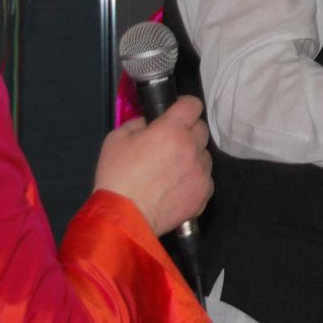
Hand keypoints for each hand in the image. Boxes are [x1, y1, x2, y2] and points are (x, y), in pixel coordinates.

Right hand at [94, 94, 213, 235]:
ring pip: (204, 155)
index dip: (184, 106)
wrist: (124, 218)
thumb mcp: (116, 139)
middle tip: (169, 143)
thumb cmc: (117, 177)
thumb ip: (137, 123)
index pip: (192, 105)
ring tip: (171, 169)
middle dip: (187, 132)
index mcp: (171, 130)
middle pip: (201, 129)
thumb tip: (149, 123)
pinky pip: (205, 178)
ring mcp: (200, 173)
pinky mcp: (203, 194)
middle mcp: (191, 148)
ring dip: (192, 156)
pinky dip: (195, 179)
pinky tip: (176, 186)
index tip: (178, 112)